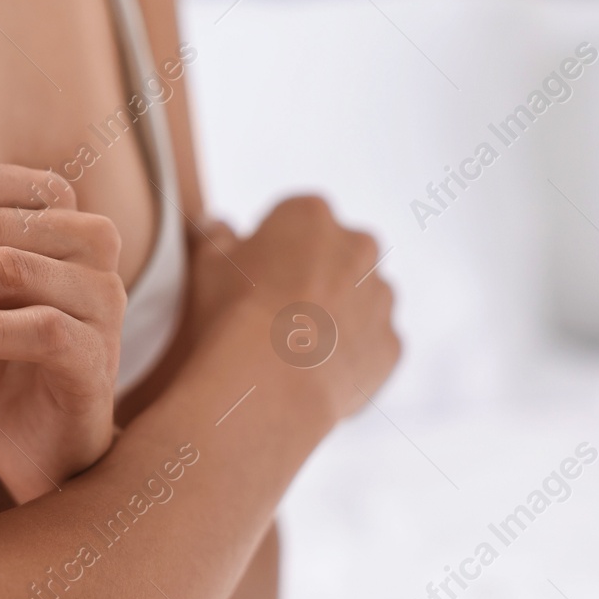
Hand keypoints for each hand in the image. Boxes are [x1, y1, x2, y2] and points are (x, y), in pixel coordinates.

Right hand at [191, 197, 398, 424]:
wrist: (269, 382)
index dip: (272, 247)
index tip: (255, 275)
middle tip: (278, 309)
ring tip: (297, 345)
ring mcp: (380, 297)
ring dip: (338, 311)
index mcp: (311, 215)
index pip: (293, 219)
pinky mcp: (391, 343)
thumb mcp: (207, 264)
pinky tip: (316, 370)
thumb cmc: (234, 314)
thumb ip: (216, 237)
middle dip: (315, 273)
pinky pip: (372, 343)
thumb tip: (218, 227)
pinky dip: (352, 353)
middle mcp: (358, 246)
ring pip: (361, 297)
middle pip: (337, 253)